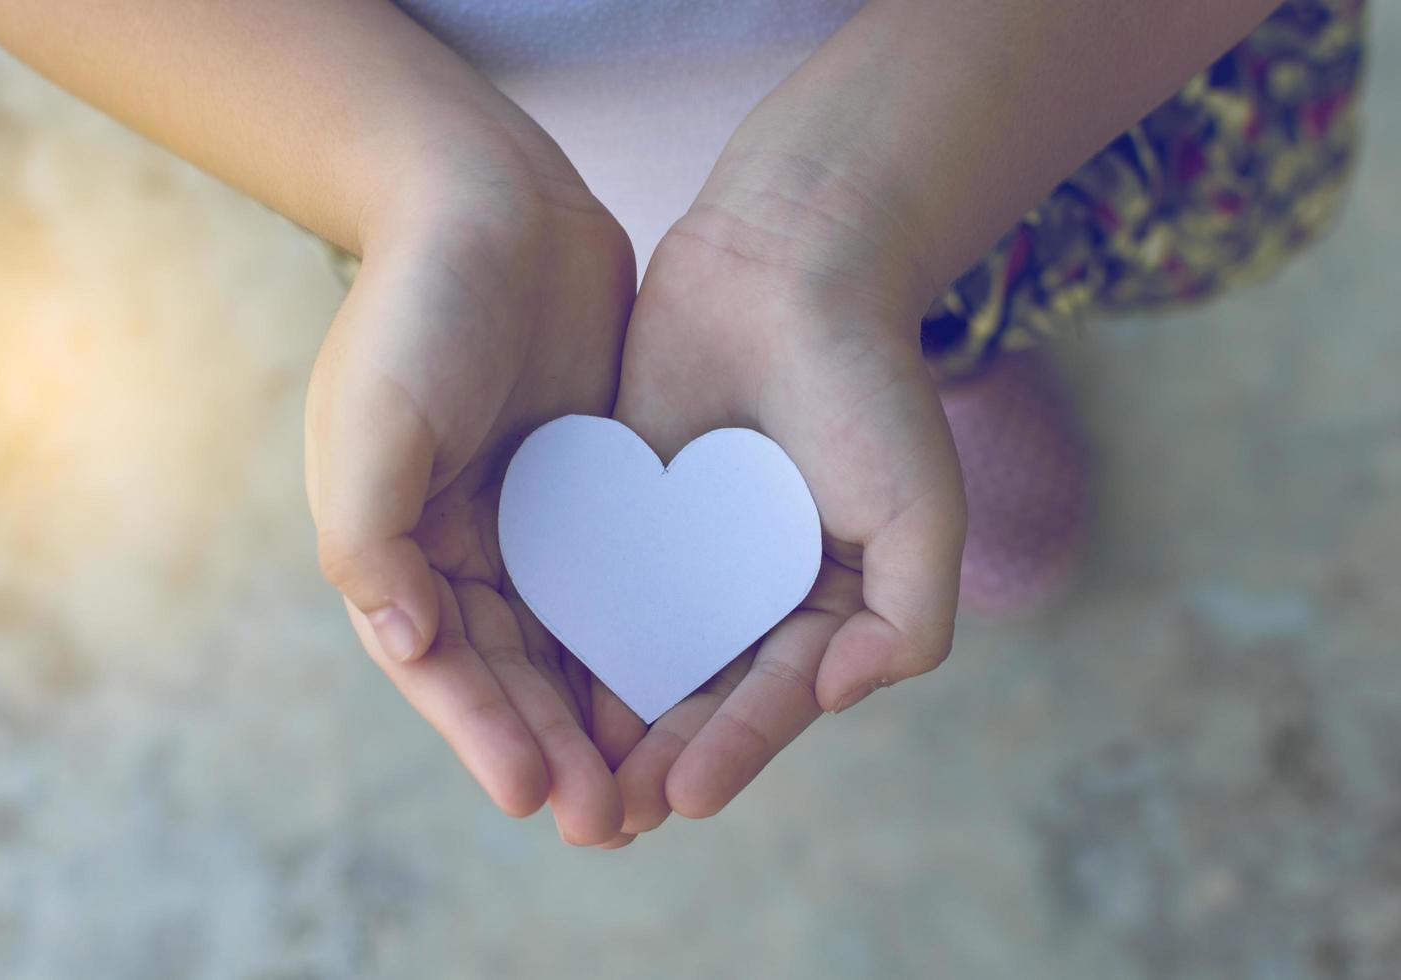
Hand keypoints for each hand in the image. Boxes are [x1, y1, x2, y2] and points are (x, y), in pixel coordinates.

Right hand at [304, 142, 636, 844]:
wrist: (492, 201)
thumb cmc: (420, 306)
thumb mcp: (376, 415)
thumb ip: (370, 533)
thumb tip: (400, 641)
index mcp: (397, 545)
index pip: (442, 663)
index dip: (482, 733)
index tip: (533, 796)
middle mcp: (464, 546)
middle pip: (512, 671)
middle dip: (554, 749)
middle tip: (608, 823)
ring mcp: (536, 521)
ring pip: (574, 641)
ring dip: (605, 715)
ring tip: (652, 791)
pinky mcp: (598, 490)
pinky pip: (626, 580)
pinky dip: (647, 637)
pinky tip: (691, 685)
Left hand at [601, 152, 966, 837]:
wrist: (788, 262)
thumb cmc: (868, 386)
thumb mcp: (922, 511)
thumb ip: (911, 621)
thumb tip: (838, 696)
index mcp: (827, 605)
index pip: (777, 697)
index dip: (736, 749)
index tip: (685, 796)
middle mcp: (754, 592)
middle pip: (703, 694)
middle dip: (660, 758)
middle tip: (610, 818)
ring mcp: (688, 554)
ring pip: (642, 653)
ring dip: (606, 719)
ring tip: (566, 778)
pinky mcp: (626, 510)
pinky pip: (595, 582)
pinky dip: (569, 633)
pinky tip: (530, 677)